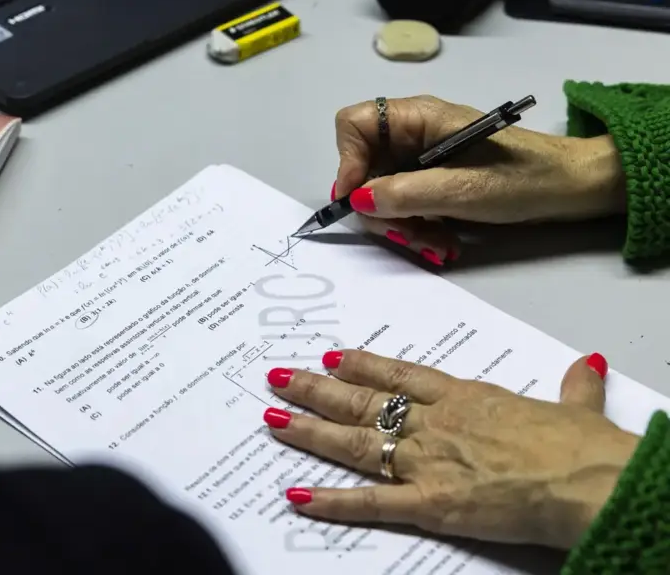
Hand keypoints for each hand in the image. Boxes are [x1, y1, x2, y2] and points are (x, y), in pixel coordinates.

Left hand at [263, 351, 638, 549]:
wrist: (587, 480)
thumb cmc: (584, 447)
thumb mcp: (576, 408)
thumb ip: (572, 387)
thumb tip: (585, 365)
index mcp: (467, 398)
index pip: (402, 375)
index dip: (364, 365)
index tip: (333, 355)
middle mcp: (436, 423)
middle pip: (364, 401)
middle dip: (316, 389)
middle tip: (278, 376)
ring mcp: (427, 461)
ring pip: (355, 442)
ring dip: (310, 430)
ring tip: (271, 419)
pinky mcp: (430, 503)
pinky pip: (371, 503)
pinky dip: (332, 501)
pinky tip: (298, 496)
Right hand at [332, 96, 626, 262]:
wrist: (574, 188)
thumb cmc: (524, 178)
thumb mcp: (463, 190)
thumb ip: (404, 194)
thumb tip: (356, 201)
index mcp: (418, 117)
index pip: (354, 125)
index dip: (347, 161)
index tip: (359, 201)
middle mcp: (413, 133)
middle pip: (365, 166)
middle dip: (380, 207)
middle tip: (406, 236)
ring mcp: (423, 158)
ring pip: (383, 192)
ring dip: (402, 224)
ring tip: (435, 245)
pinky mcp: (435, 180)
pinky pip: (406, 204)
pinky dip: (417, 226)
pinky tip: (442, 242)